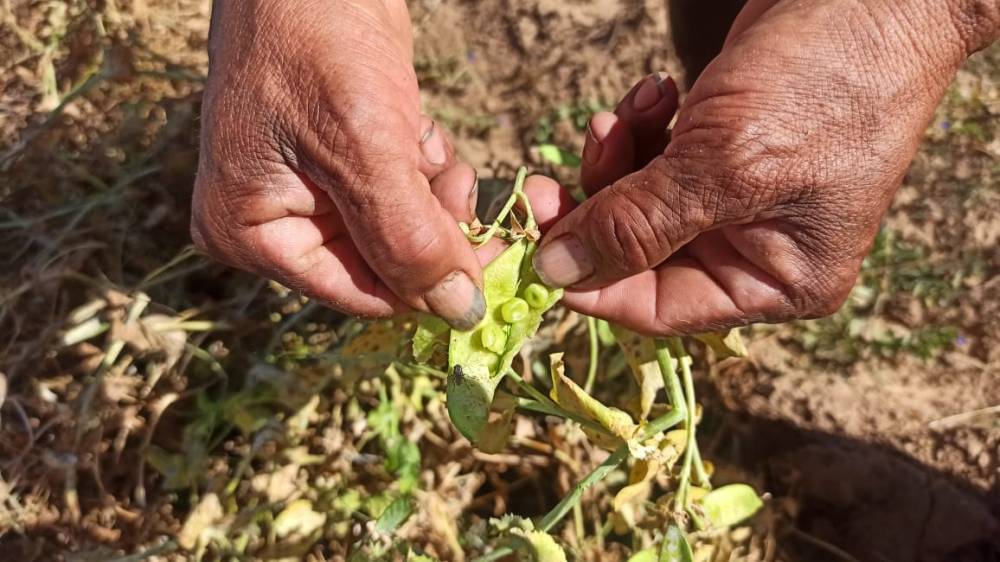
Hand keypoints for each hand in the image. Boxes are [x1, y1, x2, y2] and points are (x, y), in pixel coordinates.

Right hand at [191, 0, 485, 328]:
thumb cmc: (316, 42)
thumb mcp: (366, 149)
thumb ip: (410, 239)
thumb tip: (459, 313)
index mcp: (249, 234)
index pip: (359, 293)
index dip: (427, 284)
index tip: (493, 264)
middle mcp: (272, 223)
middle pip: (382, 264)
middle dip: (430, 228)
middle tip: (460, 191)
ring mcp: (307, 191)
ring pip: (400, 229)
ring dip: (432, 195)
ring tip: (425, 146)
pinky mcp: (341, 160)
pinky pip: (400, 191)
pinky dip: (423, 167)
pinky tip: (415, 127)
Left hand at [533, 0, 998, 334]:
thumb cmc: (828, 84)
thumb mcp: (725, 166)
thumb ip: (638, 225)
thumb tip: (558, 272)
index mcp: (777, 282)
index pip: (660, 307)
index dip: (593, 282)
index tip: (539, 245)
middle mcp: (756, 251)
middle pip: (639, 256)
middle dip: (596, 210)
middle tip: (545, 182)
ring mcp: (736, 199)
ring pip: (638, 204)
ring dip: (616, 160)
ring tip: (623, 114)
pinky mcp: (720, 151)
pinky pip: (654, 161)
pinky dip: (639, 131)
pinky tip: (653, 92)